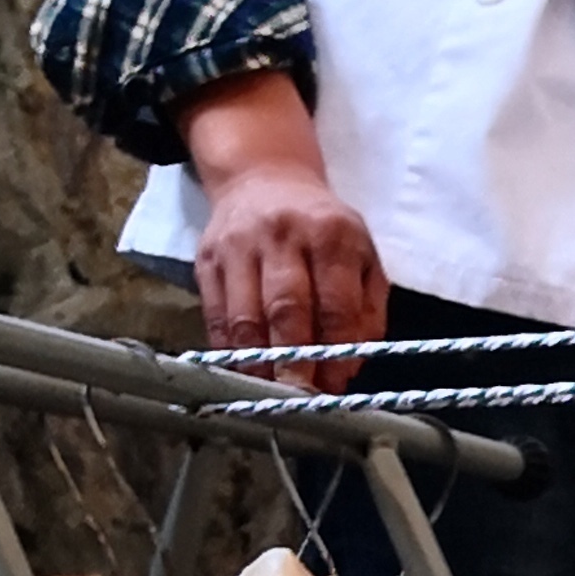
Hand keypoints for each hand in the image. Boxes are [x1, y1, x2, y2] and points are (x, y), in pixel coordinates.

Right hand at [182, 72, 387, 388]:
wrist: (263, 178)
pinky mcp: (207, 259)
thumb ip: (367, 307)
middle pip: (286, 311)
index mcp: (331, 235)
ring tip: (273, 394)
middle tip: (302, 397)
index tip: (337, 383)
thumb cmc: (322, 227)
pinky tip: (244, 372)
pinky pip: (216, 315)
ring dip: (259, 364)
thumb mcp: (362, 254)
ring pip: (246, 318)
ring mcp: (239, 247)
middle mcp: (282, 237)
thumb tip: (353, 362)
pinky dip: (229, 351)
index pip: (335, 303)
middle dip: (295, 363)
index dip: (336, 350)